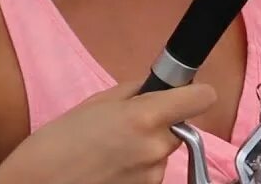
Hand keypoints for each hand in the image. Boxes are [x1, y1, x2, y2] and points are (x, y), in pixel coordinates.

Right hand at [0, 80, 216, 183]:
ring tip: (109, 153)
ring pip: (162, 153)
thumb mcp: (96, 103)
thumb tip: (158, 87)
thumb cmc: (58, 141)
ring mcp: (153, 176)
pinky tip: (108, 170)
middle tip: (123, 128)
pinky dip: (135, 170)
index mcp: (146, 117)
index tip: (185, 94)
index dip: (195, 93)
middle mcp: (156, 148)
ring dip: (145, 150)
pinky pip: (150, 174)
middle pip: (177, 128)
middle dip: (158, 126)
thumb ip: (135, 92)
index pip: (202, 98)